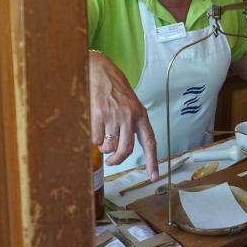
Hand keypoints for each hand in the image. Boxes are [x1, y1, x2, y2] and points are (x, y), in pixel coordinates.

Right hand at [89, 51, 157, 179]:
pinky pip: (96, 139)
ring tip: (102, 135)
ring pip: (109, 146)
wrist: (99, 70)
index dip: (152, 161)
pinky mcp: (99, 115)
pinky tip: (94, 126)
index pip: (150, 141)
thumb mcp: (130, 104)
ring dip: (104, 147)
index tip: (153, 176)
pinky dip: (94, 138)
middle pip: (126, 150)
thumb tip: (119, 147)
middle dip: (117, 159)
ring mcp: (114, 116)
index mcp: (140, 114)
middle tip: (111, 161)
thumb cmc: (114, 87)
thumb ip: (130, 124)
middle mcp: (129, 116)